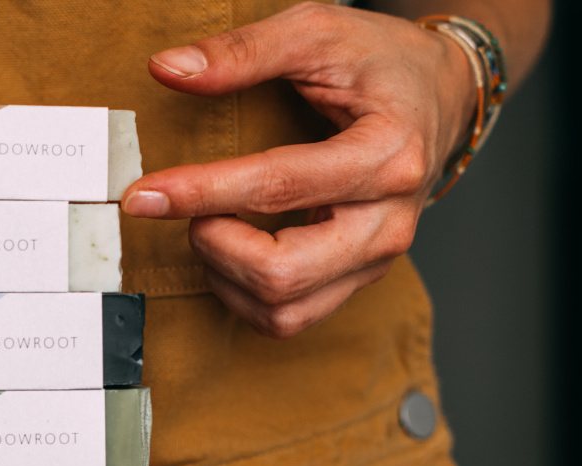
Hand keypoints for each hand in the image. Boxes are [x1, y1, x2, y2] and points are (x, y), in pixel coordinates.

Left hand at [122, 2, 477, 337]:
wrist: (438, 95)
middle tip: (191, 208)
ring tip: (211, 227)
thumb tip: (168, 69)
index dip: (200, 192)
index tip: (144, 194)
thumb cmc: (379, 62)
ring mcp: (376, 259)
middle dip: (214, 244)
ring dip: (224, 275)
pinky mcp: (358, 278)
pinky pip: (289, 318)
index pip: (277, 187)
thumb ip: (243, 52)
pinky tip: (232, 253)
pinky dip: (244, 295)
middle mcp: (388, 221)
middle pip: (281, 272)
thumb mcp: (317, 31)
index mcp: (387, 155)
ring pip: (282, 310)